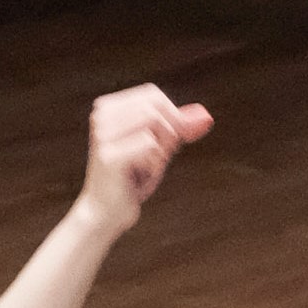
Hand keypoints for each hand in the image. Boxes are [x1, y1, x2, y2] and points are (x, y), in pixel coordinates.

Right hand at [79, 84, 212, 232]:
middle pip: (155, 106)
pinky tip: (140, 177)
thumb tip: (205, 116)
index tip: (179, 137)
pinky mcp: (110, 156)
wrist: (104, 213)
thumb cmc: (131, 180)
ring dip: (162, 148)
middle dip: (170, 130)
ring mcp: (104, 135)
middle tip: (163, 155)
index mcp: (107, 109)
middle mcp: (102, 117)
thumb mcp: (158, 149)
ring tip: (148, 166)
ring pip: (154, 122)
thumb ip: (178, 130)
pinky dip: (154, 163)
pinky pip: (150, 145)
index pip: (152, 94)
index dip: (173, 114)